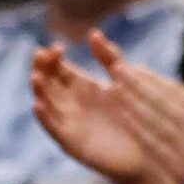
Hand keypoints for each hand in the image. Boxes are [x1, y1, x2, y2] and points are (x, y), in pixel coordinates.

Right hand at [32, 41, 152, 183]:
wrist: (147, 150)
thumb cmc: (135, 116)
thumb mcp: (122, 79)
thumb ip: (108, 57)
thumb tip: (93, 33)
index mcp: (81, 86)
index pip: (57, 68)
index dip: (52, 57)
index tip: (56, 47)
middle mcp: (70, 103)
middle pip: (47, 83)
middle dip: (41, 69)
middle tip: (41, 56)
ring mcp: (69, 122)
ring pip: (46, 103)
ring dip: (38, 90)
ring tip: (36, 77)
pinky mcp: (71, 142)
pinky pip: (53, 128)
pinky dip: (44, 117)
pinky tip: (39, 105)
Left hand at [114, 55, 183, 183]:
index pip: (177, 92)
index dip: (154, 79)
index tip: (136, 68)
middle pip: (161, 101)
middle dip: (138, 84)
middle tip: (118, 69)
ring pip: (154, 120)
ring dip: (132, 102)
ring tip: (114, 87)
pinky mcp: (178, 168)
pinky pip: (153, 145)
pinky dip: (137, 129)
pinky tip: (122, 116)